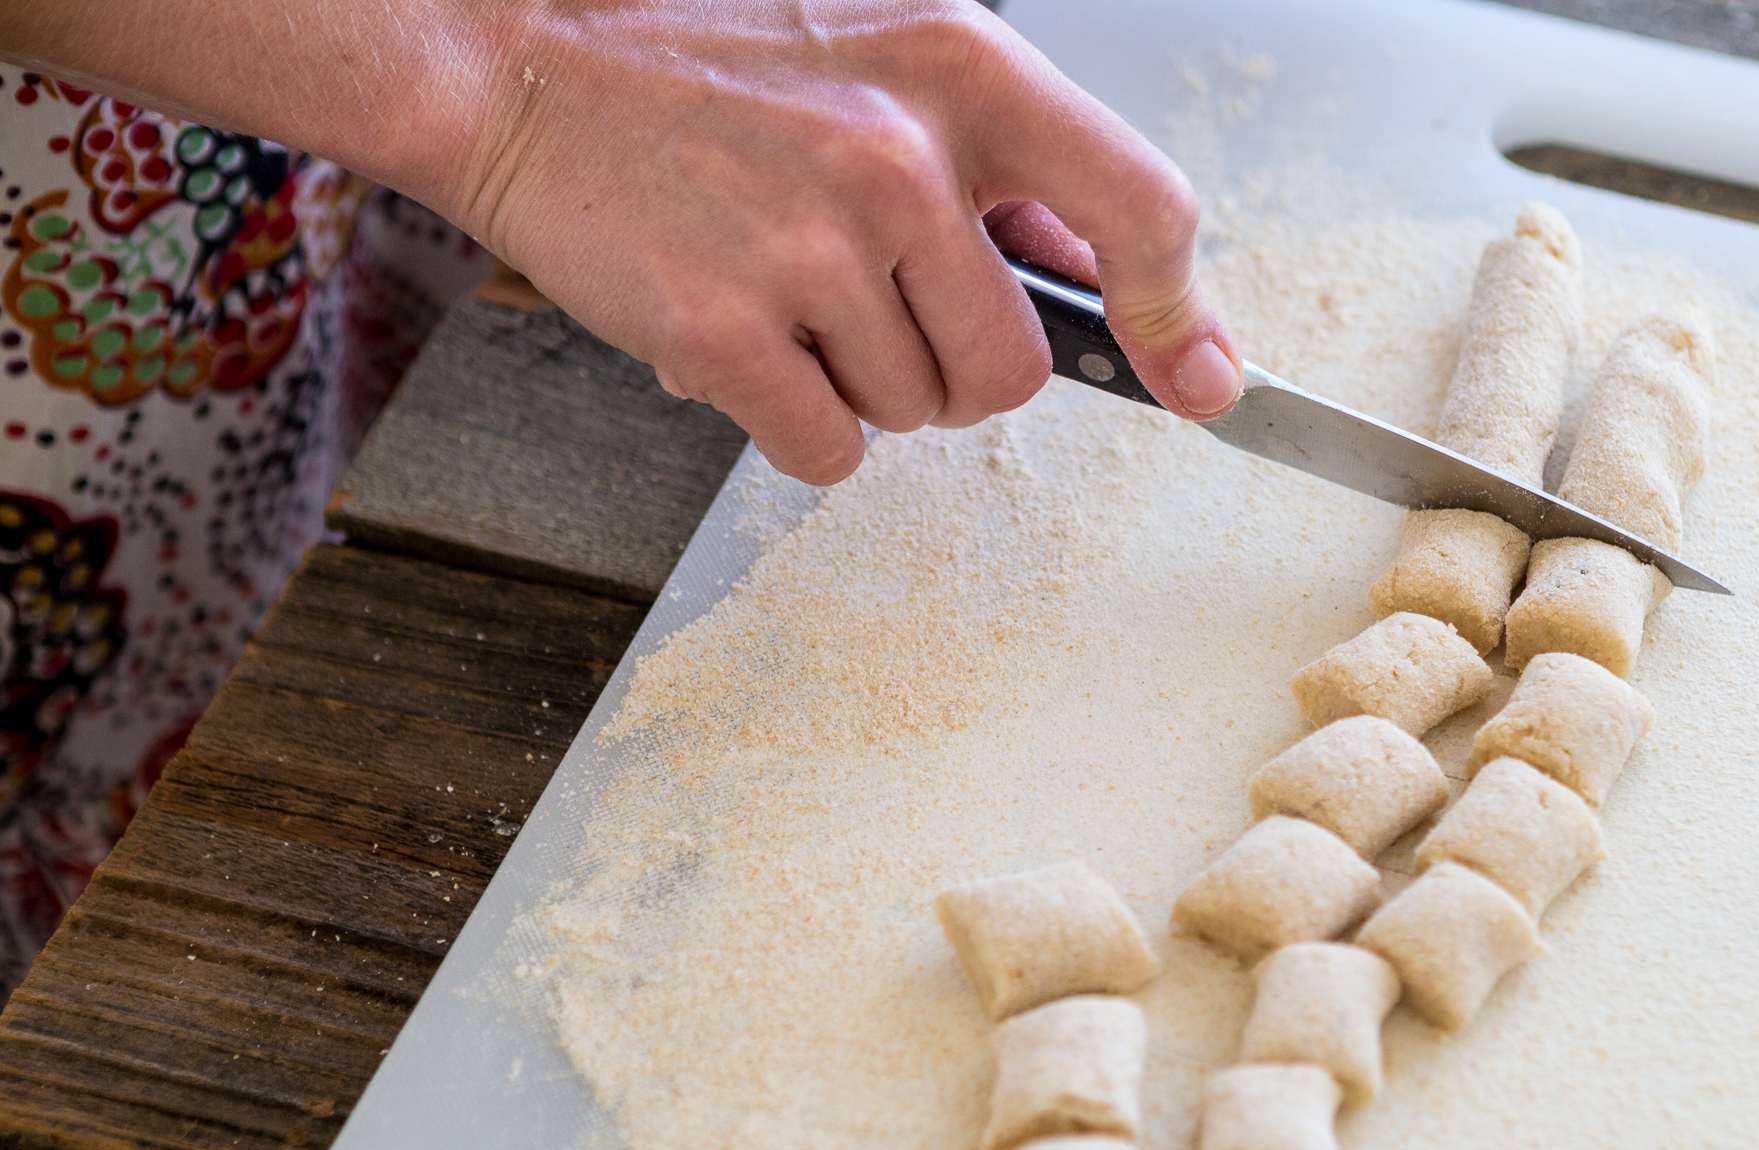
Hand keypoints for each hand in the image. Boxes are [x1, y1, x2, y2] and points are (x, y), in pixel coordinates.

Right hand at [446, 0, 1241, 483]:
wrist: (512, 58)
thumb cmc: (700, 56)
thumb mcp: (882, 47)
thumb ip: (998, 157)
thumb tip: (1102, 274)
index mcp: (965, 68)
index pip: (1141, 211)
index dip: (1183, 317)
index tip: (1204, 382)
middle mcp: (902, 155)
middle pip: (1014, 369)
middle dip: (960, 373)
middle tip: (878, 313)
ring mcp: (812, 246)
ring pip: (916, 413)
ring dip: (863, 385)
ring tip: (784, 291)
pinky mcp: (727, 330)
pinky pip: (829, 452)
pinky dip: (796, 426)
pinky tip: (741, 338)